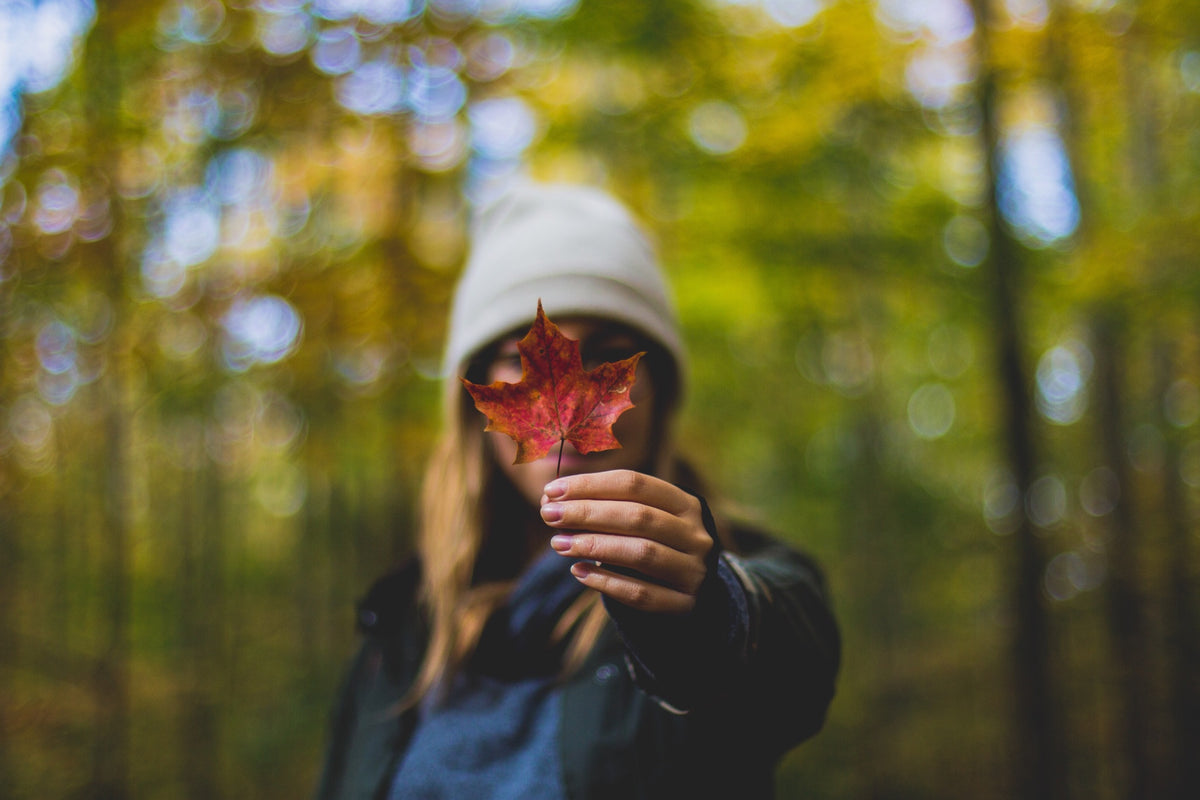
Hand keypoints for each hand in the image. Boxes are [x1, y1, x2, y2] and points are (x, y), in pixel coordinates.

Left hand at [540, 469, 713, 613]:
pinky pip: (641, 594)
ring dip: (594, 545)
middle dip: (587, 513)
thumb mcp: (639, 520)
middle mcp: (696, 535)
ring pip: (641, 553)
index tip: (552, 490)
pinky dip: (606, 582)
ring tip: (558, 543)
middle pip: (638, 516)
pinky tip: (578, 571)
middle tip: (548, 515)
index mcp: (686, 504)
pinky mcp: (684, 604)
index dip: (591, 484)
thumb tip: (550, 498)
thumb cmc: (653, 545)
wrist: (690, 592)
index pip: (635, 483)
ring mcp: (694, 571)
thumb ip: (602, 507)